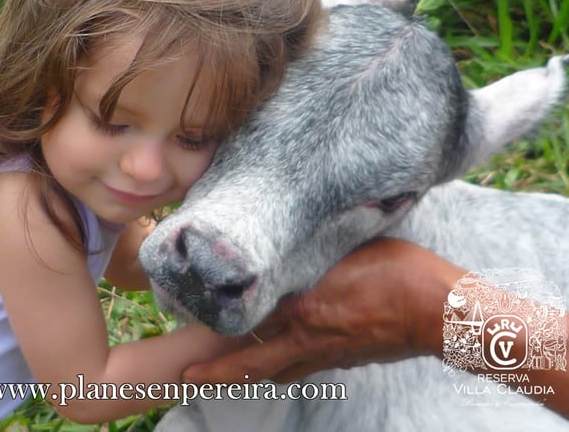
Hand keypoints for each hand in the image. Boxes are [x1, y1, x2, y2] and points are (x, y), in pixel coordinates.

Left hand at [183, 237, 463, 383]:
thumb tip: (288, 249)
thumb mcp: (347, 249)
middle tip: (187, 375)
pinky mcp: (343, 360)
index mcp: (304, 307)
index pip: (249, 320)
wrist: (439, 311)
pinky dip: (281, 366)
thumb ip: (312, 254)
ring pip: (276, 371)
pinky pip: (302, 369)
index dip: (217, 324)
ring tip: (224, 370)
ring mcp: (326, 354)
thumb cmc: (398, 271)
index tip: (190, 324)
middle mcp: (308, 337)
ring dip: (247, 372)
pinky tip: (277, 358)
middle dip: (217, 372)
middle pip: (252, 363)